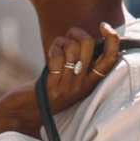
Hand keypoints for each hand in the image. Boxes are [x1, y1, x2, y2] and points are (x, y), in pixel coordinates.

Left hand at [0, 23, 119, 137]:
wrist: (27, 114)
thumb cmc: (49, 91)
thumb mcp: (72, 78)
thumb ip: (82, 62)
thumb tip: (87, 38)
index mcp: (92, 82)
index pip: (111, 59)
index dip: (112, 39)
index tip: (103, 26)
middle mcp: (83, 85)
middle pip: (88, 44)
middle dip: (76, 33)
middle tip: (67, 38)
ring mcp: (68, 87)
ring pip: (72, 48)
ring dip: (61, 41)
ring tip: (56, 49)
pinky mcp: (52, 86)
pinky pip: (57, 58)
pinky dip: (53, 50)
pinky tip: (50, 55)